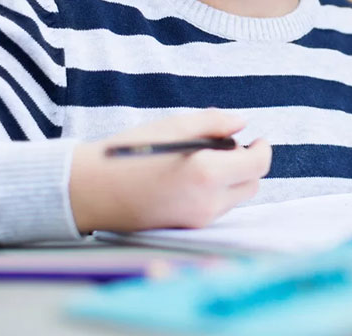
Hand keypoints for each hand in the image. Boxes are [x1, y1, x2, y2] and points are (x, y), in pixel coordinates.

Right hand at [69, 109, 271, 232]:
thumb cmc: (130, 152)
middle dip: (247, 164)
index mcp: (207, 173)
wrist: (89, 191)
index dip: (262, 149)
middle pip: (251, 184)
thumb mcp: (174, 126)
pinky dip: (214, 193)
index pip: (258, 164)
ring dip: (231, 179)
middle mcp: (207, 201)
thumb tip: (241, 123)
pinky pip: (216, 209)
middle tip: (228, 147)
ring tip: (203, 161)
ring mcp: (197, 219)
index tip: (256, 139)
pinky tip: (189, 179)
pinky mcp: (186, 228)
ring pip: (235, 198)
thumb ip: (214, 123)